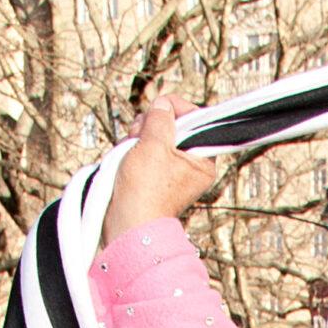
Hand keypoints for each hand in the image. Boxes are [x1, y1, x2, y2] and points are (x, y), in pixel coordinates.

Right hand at [102, 96, 216, 248]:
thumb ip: (161, 119)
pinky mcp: (153, 175)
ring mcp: (170, 171)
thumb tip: (163, 105)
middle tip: (140, 135)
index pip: (195, 120)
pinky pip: (143, 149)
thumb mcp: (155, 144)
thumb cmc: (145, 190)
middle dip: (151, 124)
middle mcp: (190, 166)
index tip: (158, 108)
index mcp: (202, 161)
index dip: (175, 108)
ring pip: (154, 136)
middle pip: (171, 126)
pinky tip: (126, 156)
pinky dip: (132, 148)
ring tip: (131, 150)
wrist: (128, 222)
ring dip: (138, 136)